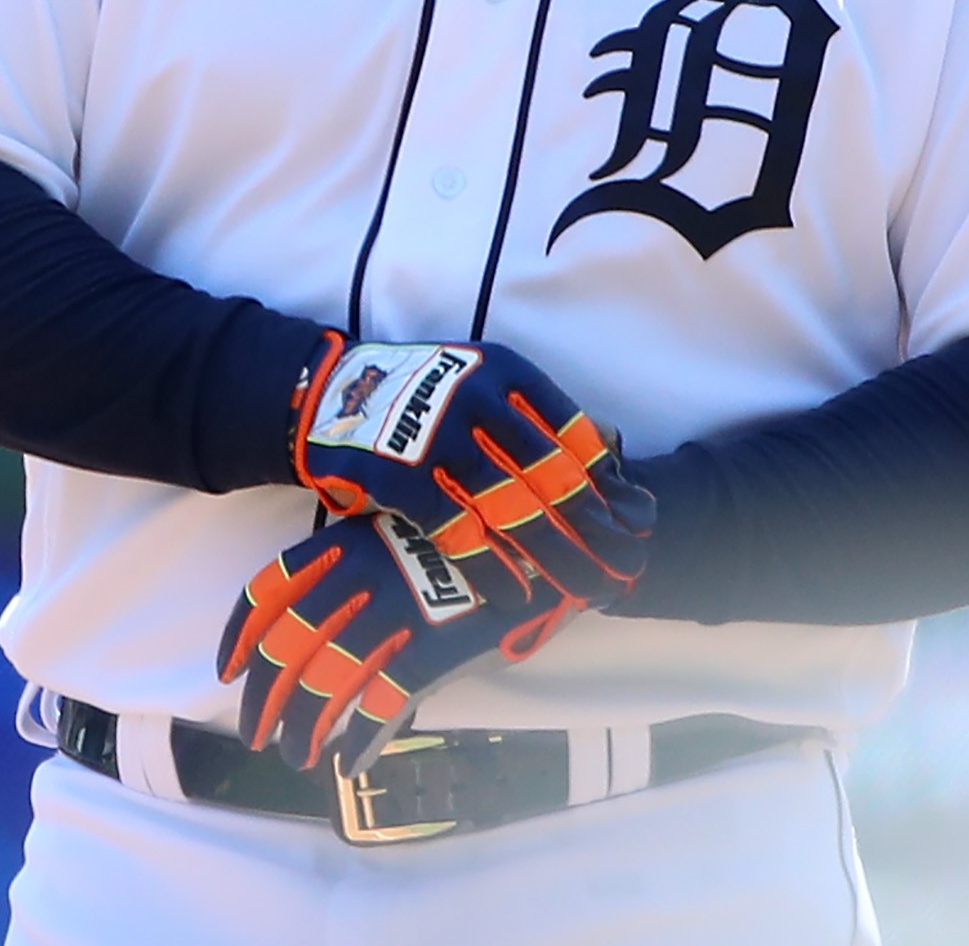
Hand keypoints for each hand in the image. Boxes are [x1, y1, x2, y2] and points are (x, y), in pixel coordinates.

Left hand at [216, 512, 580, 771]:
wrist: (555, 530)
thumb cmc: (481, 530)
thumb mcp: (413, 526)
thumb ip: (367, 563)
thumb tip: (326, 613)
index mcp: (352, 540)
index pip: (271, 589)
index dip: (240, 636)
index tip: (226, 671)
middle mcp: (365, 574)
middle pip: (286, 647)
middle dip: (262, 699)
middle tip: (256, 733)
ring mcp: (401, 610)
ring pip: (327, 683)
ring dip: (303, 729)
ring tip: (298, 756)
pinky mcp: (438, 647)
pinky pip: (383, 706)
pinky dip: (362, 741)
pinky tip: (353, 760)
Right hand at [291, 334, 654, 602]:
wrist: (333, 394)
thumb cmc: (426, 400)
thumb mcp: (483, 386)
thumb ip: (535, 423)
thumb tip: (608, 473)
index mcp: (509, 372)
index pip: (574, 433)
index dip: (608, 483)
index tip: (635, 521)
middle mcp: (479, 398)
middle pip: (553, 474)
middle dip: (595, 527)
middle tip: (626, 565)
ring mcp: (438, 437)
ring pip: (513, 506)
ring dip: (555, 554)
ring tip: (586, 588)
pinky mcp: (401, 476)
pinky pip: (459, 531)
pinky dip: (492, 567)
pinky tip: (518, 595)